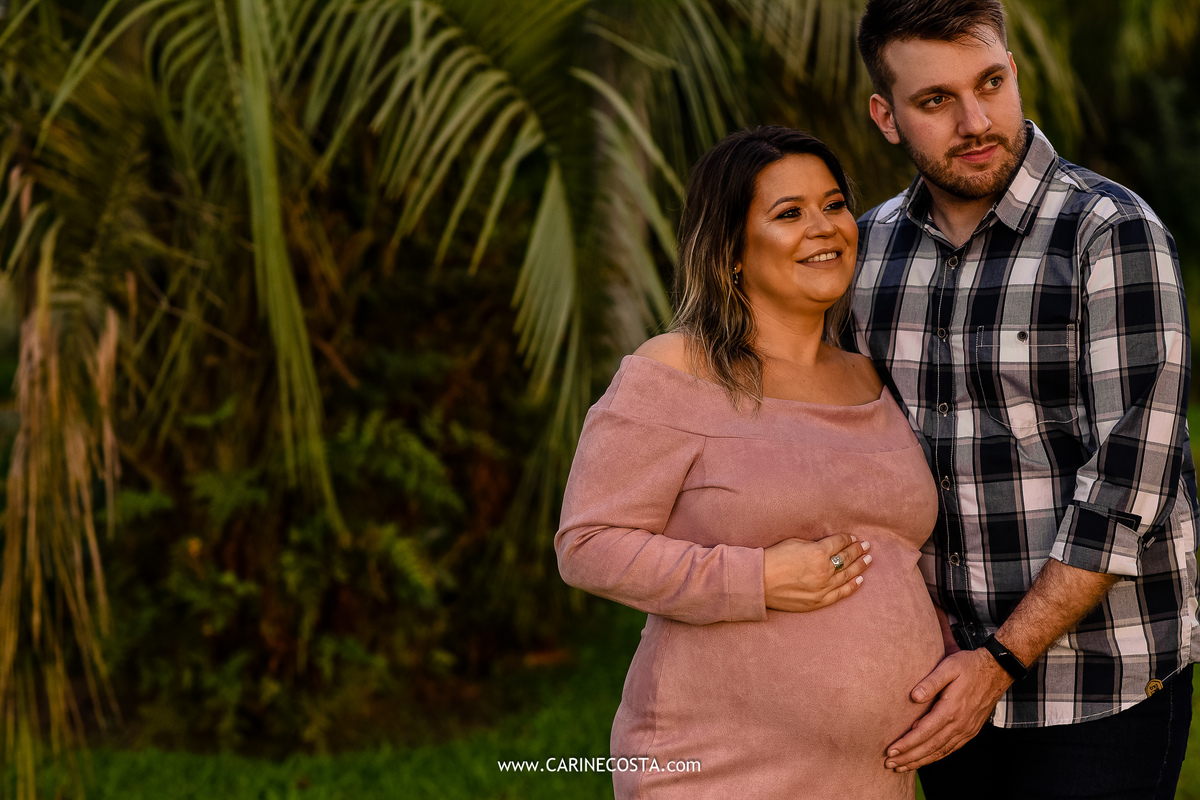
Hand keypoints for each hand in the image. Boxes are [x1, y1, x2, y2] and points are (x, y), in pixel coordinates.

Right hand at [762, 534, 871, 611]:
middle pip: (847, 558)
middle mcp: (824, 570)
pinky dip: (852, 586)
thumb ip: (815, 544)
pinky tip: (860, 580)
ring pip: (848, 575)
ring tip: (868, 559)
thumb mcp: (794, 542)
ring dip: (860, 566)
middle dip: (858, 550)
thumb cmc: (773, 558)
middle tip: (866, 546)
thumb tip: (828, 546)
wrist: (759, 582)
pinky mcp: (819, 601)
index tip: (851, 537)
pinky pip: (841, 593)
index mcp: (818, 552)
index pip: (839, 543)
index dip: (847, 539)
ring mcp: (823, 587)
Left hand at [884, 649, 1011, 771]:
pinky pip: (951, 749)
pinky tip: (925, 759)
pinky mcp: (971, 730)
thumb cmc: (969, 665)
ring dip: (921, 761)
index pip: (924, 732)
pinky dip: (936, 756)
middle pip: (931, 747)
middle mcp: (960, 724)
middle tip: (890, 764)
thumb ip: (931, 682)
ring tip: (902, 767)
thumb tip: (913, 696)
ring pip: (941, 751)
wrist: (997, 670)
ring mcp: (967, 729)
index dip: (907, 744)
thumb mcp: (949, 666)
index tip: (891, 751)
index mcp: (952, 709)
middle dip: (909, 758)